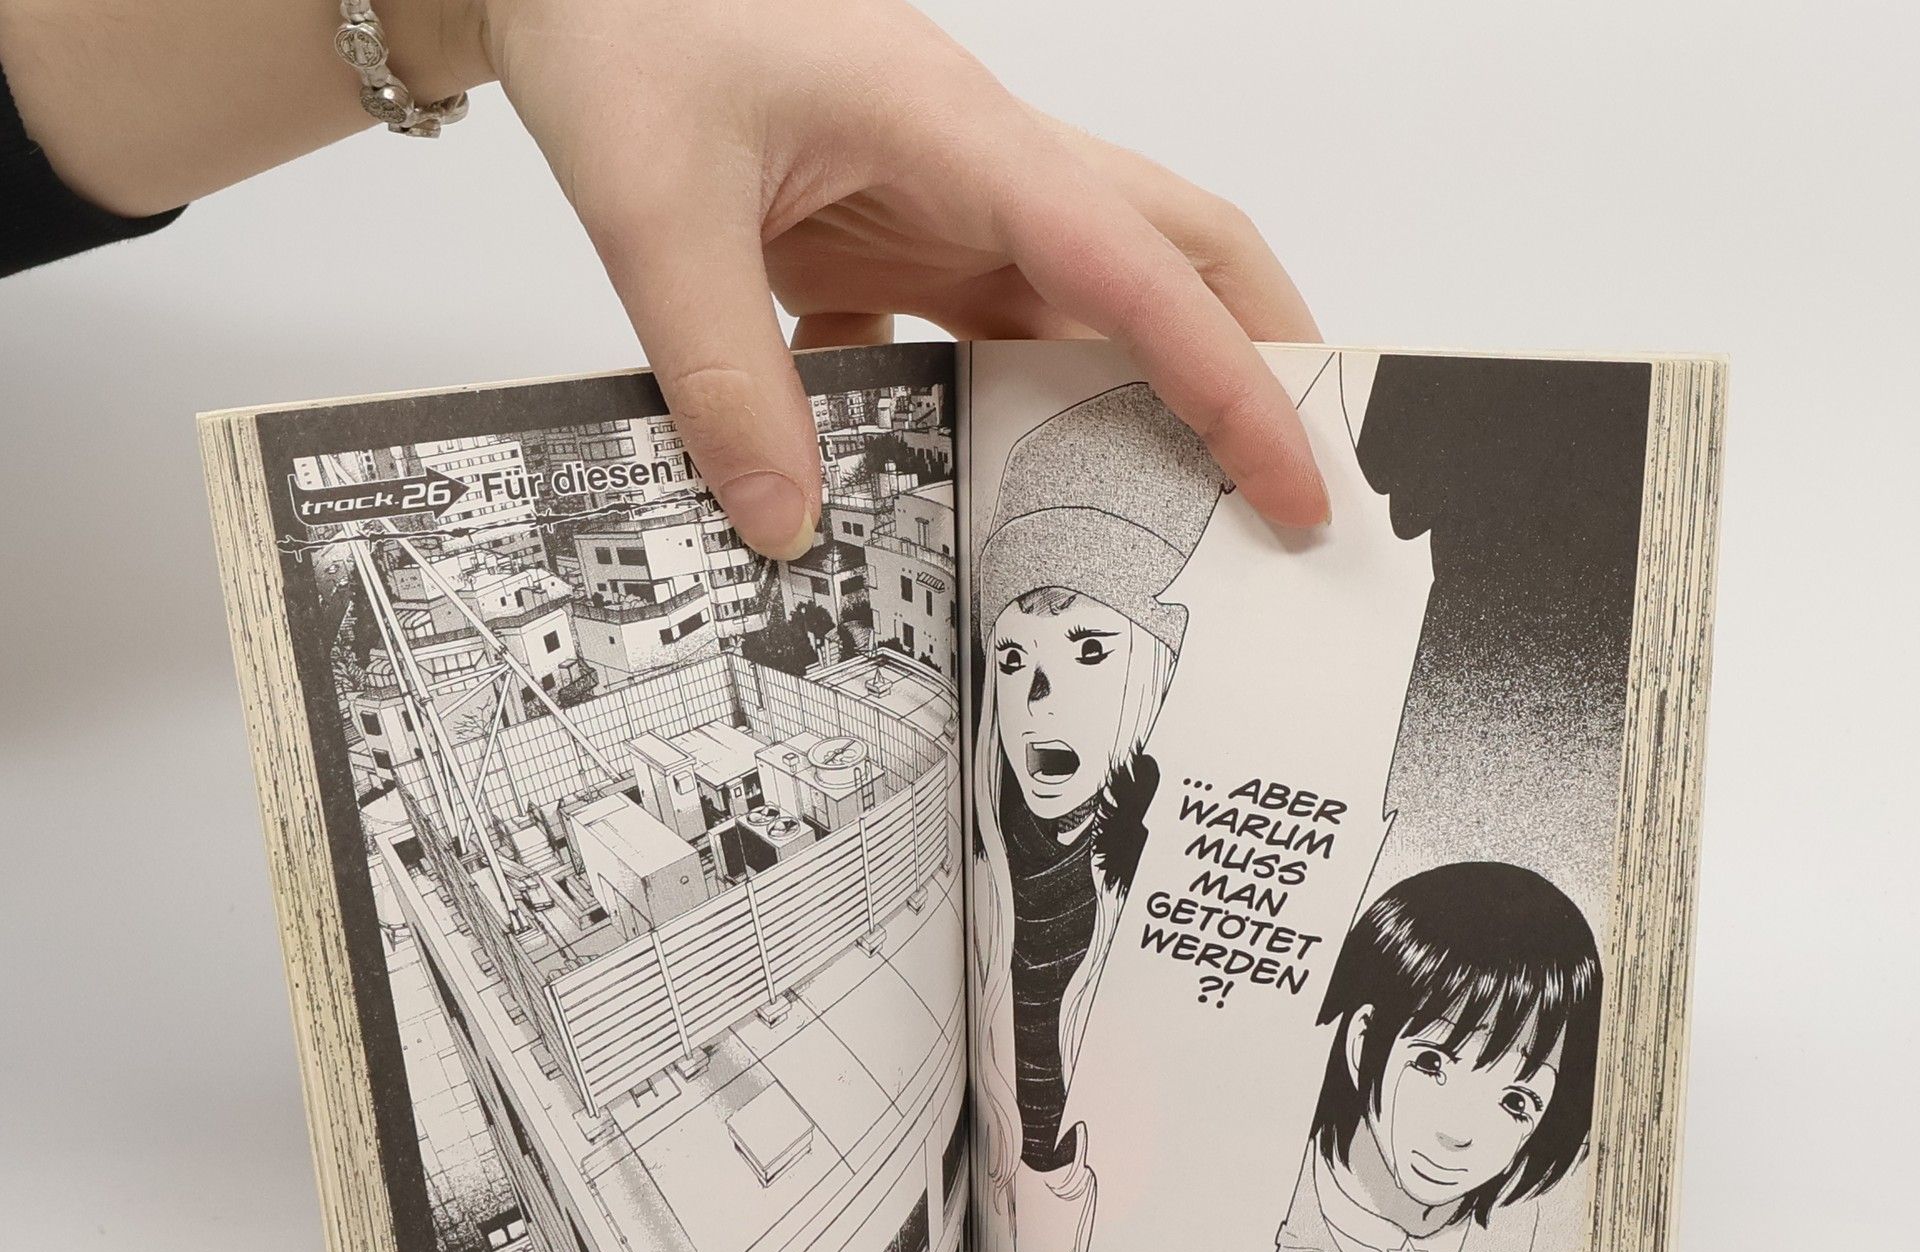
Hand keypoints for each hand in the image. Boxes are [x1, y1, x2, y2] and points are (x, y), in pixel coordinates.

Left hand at [473, 0, 1327, 554]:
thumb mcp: (653, 208)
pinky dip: (987, 409)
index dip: (1233, 386)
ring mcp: (942, 197)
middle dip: (1255, 360)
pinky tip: (951, 483)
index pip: (1141, 270)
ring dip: (1134, 401)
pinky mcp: (893, 230)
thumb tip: (789, 525)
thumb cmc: (619, 20)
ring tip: (1164, 519)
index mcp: (958, 136)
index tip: (1296, 485)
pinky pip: (975, 330)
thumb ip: (722, 374)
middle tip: (1298, 480)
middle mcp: (979, 164)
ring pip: (1085, 302)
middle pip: (1174, 252)